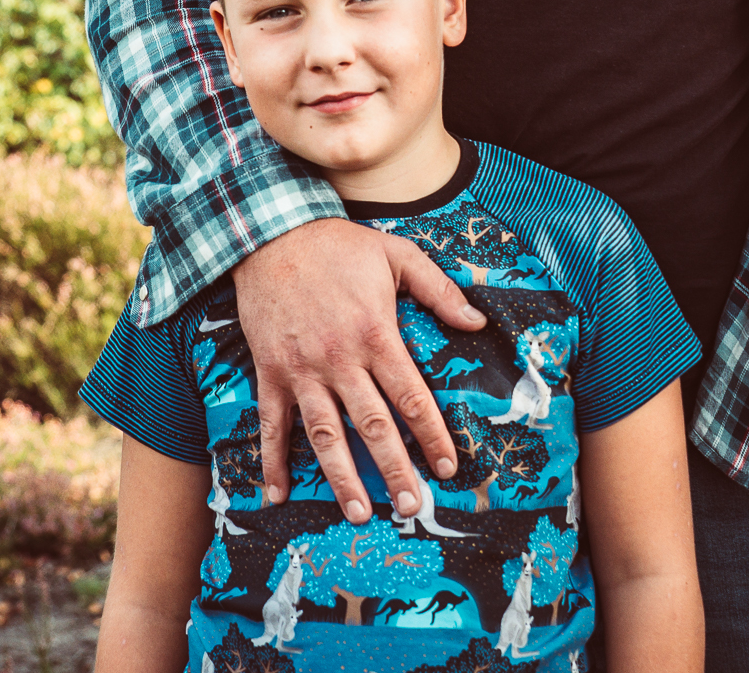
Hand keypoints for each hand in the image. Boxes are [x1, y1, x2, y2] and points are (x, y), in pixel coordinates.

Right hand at [233, 217, 484, 522]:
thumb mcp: (397, 254)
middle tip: (411, 506)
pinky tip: (276, 494)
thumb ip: (438, 289)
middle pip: (372, 425)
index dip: (431, 434)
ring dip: (341, 477)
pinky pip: (271, 424)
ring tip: (359, 513)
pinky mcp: (271, 373)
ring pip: (324, 434)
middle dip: (394, 469)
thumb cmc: (338, 246)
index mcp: (375, 334)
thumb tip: (477, 323)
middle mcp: (339, 359)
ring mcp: (302, 370)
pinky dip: (272, 461)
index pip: (410, 395)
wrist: (271, 235)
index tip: (447, 466)